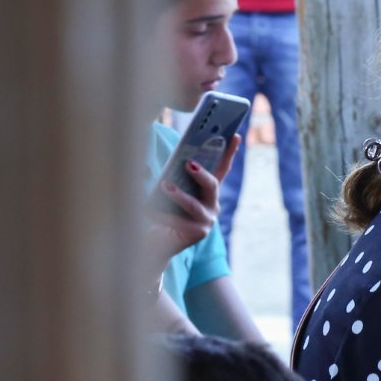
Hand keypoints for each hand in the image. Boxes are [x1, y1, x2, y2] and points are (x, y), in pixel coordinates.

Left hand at [143, 135, 239, 276]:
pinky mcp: (198, 234)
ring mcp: (207, 220)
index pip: (222, 169)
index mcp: (207, 191)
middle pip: (213, 185)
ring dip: (179, 194)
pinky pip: (179, 221)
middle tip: (189, 164)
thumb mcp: (165, 192)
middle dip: (201, 174)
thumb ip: (163, 180)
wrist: (158, 244)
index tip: (236, 135)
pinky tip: (148, 210)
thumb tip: (144, 169)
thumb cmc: (163, 213)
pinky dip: (161, 214)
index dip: (230, 153)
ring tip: (164, 186)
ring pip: (194, 205)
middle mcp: (212, 204)